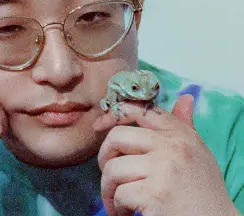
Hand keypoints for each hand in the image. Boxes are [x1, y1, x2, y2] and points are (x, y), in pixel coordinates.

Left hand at [93, 95, 236, 215]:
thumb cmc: (203, 190)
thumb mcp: (198, 152)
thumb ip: (184, 126)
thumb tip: (185, 98)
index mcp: (179, 134)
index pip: (139, 110)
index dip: (114, 115)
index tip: (99, 126)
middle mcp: (171, 146)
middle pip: (116, 137)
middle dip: (104, 157)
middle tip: (109, 175)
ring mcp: (162, 169)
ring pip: (113, 168)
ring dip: (108, 189)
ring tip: (116, 201)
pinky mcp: (155, 194)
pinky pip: (120, 194)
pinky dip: (118, 207)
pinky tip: (126, 212)